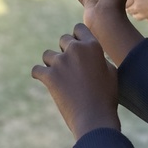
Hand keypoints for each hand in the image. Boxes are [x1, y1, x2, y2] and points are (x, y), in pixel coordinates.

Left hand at [31, 24, 119, 139]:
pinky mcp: (49, 76)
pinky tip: (44, 80)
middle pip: (63, 40)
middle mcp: (76, 49)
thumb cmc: (106, 97)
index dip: (77, 38)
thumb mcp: (111, 71)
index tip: (77, 49)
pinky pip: (37, 70)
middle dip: (65, 51)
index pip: (78, 28)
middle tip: (70, 68)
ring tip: (60, 78)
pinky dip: (40, 75)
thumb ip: (98, 57)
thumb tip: (90, 52)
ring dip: (52, 64)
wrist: (95, 119)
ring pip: (48, 54)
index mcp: (92, 46)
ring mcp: (61, 62)